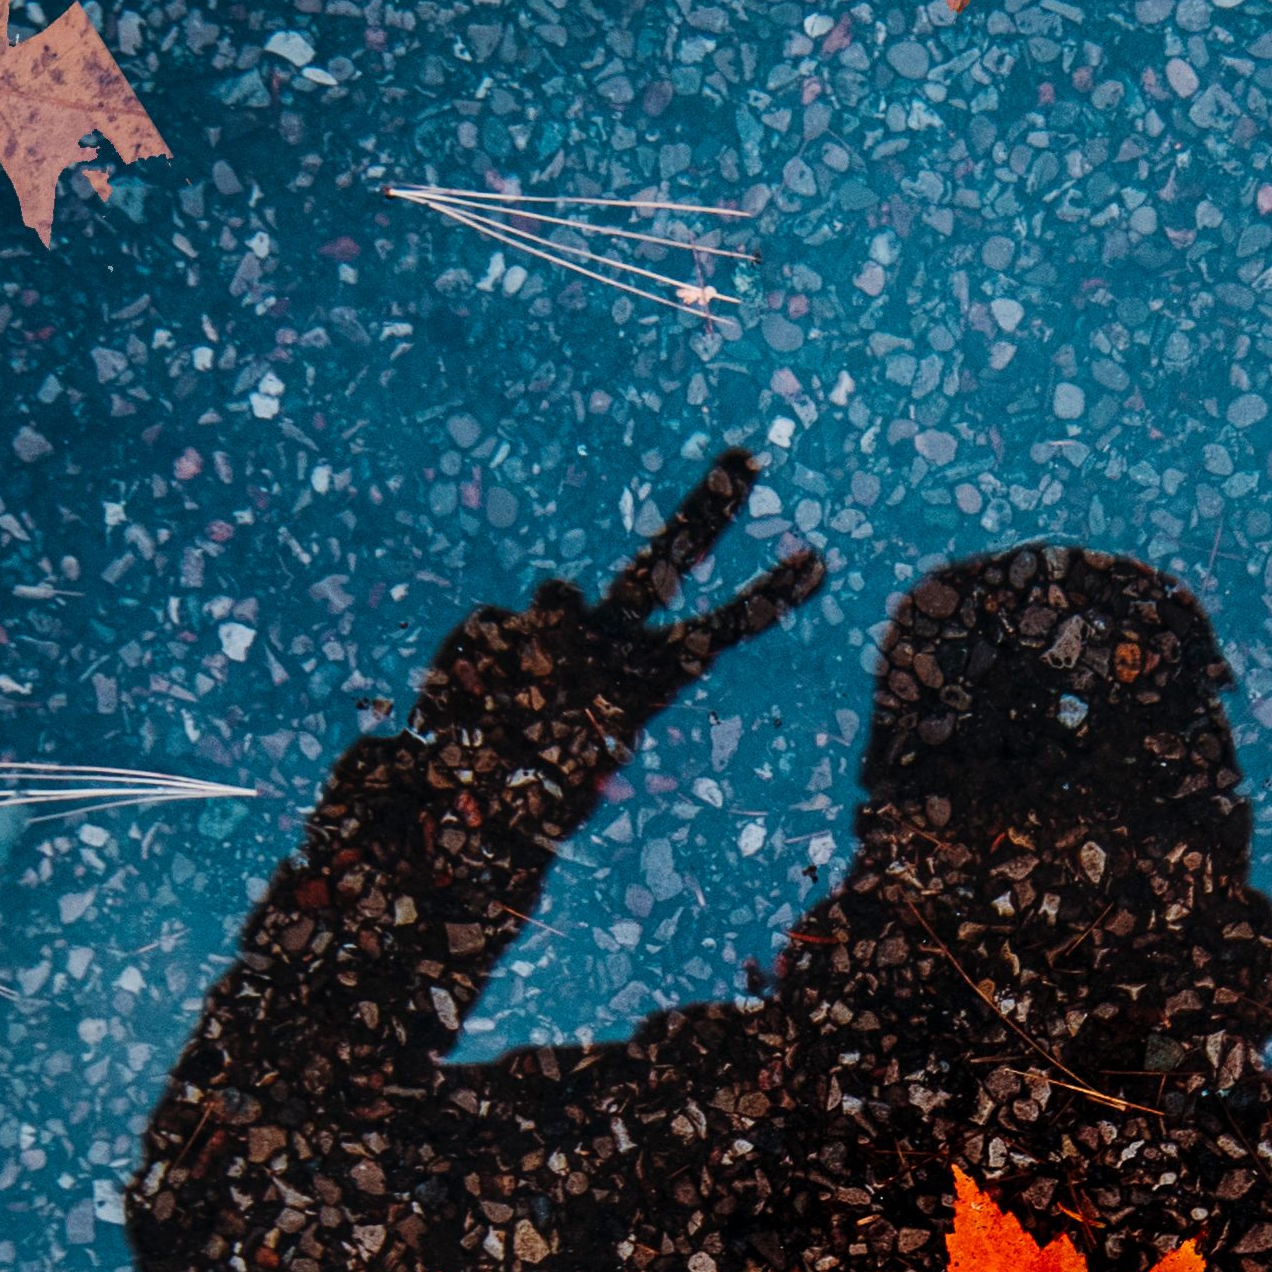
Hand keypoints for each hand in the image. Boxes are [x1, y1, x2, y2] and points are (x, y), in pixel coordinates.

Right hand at [399, 450, 826, 828]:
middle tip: (749, 456)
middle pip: (665, 564)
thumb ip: (577, 660)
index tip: (818, 563)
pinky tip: (474, 710)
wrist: (452, 815)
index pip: (717, 634)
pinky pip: (492, 632)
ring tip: (531, 706)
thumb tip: (555, 589)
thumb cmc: (524, 800)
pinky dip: (483, 675)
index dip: (766, 599)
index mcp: (642, 683)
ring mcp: (549, 630)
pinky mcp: (491, 626)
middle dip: (705, 512)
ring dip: (552, 641)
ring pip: (559, 601)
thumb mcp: (570, 743)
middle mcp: (605, 644)